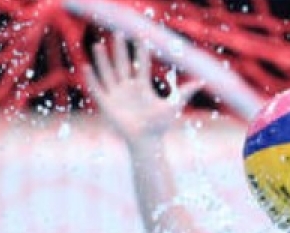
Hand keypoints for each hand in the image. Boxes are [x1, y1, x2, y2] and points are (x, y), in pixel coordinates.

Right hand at [83, 32, 202, 143]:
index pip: (141, 65)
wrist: (146, 142)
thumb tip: (202, 81)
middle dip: (119, 50)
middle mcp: (128, 88)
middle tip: (118, 33)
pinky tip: (87, 67)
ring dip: (103, 60)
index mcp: (142, 87)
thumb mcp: (174, 105)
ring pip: (108, 73)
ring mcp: (116, 95)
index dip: (141, 52)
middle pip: (122, 64)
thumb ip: (185, 92)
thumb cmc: (160, 125)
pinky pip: (97, 89)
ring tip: (98, 44)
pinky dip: (92, 79)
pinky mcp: (107, 104)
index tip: (140, 37)